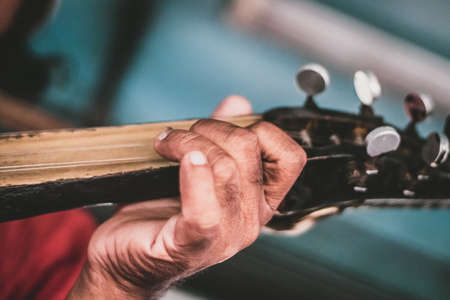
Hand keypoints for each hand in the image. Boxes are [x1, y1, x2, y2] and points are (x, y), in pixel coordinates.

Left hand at [67, 96, 305, 298]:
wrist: (125, 256)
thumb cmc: (159, 211)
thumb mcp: (196, 167)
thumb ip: (221, 137)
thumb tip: (238, 104)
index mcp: (257, 200)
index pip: (290, 158)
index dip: (262, 130)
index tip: (226, 126)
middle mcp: (250, 220)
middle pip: (249, 151)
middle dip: (211, 127)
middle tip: (180, 133)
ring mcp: (225, 237)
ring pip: (225, 169)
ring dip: (189, 142)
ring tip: (164, 142)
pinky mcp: (193, 246)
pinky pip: (204, 210)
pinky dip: (193, 177)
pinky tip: (177, 160)